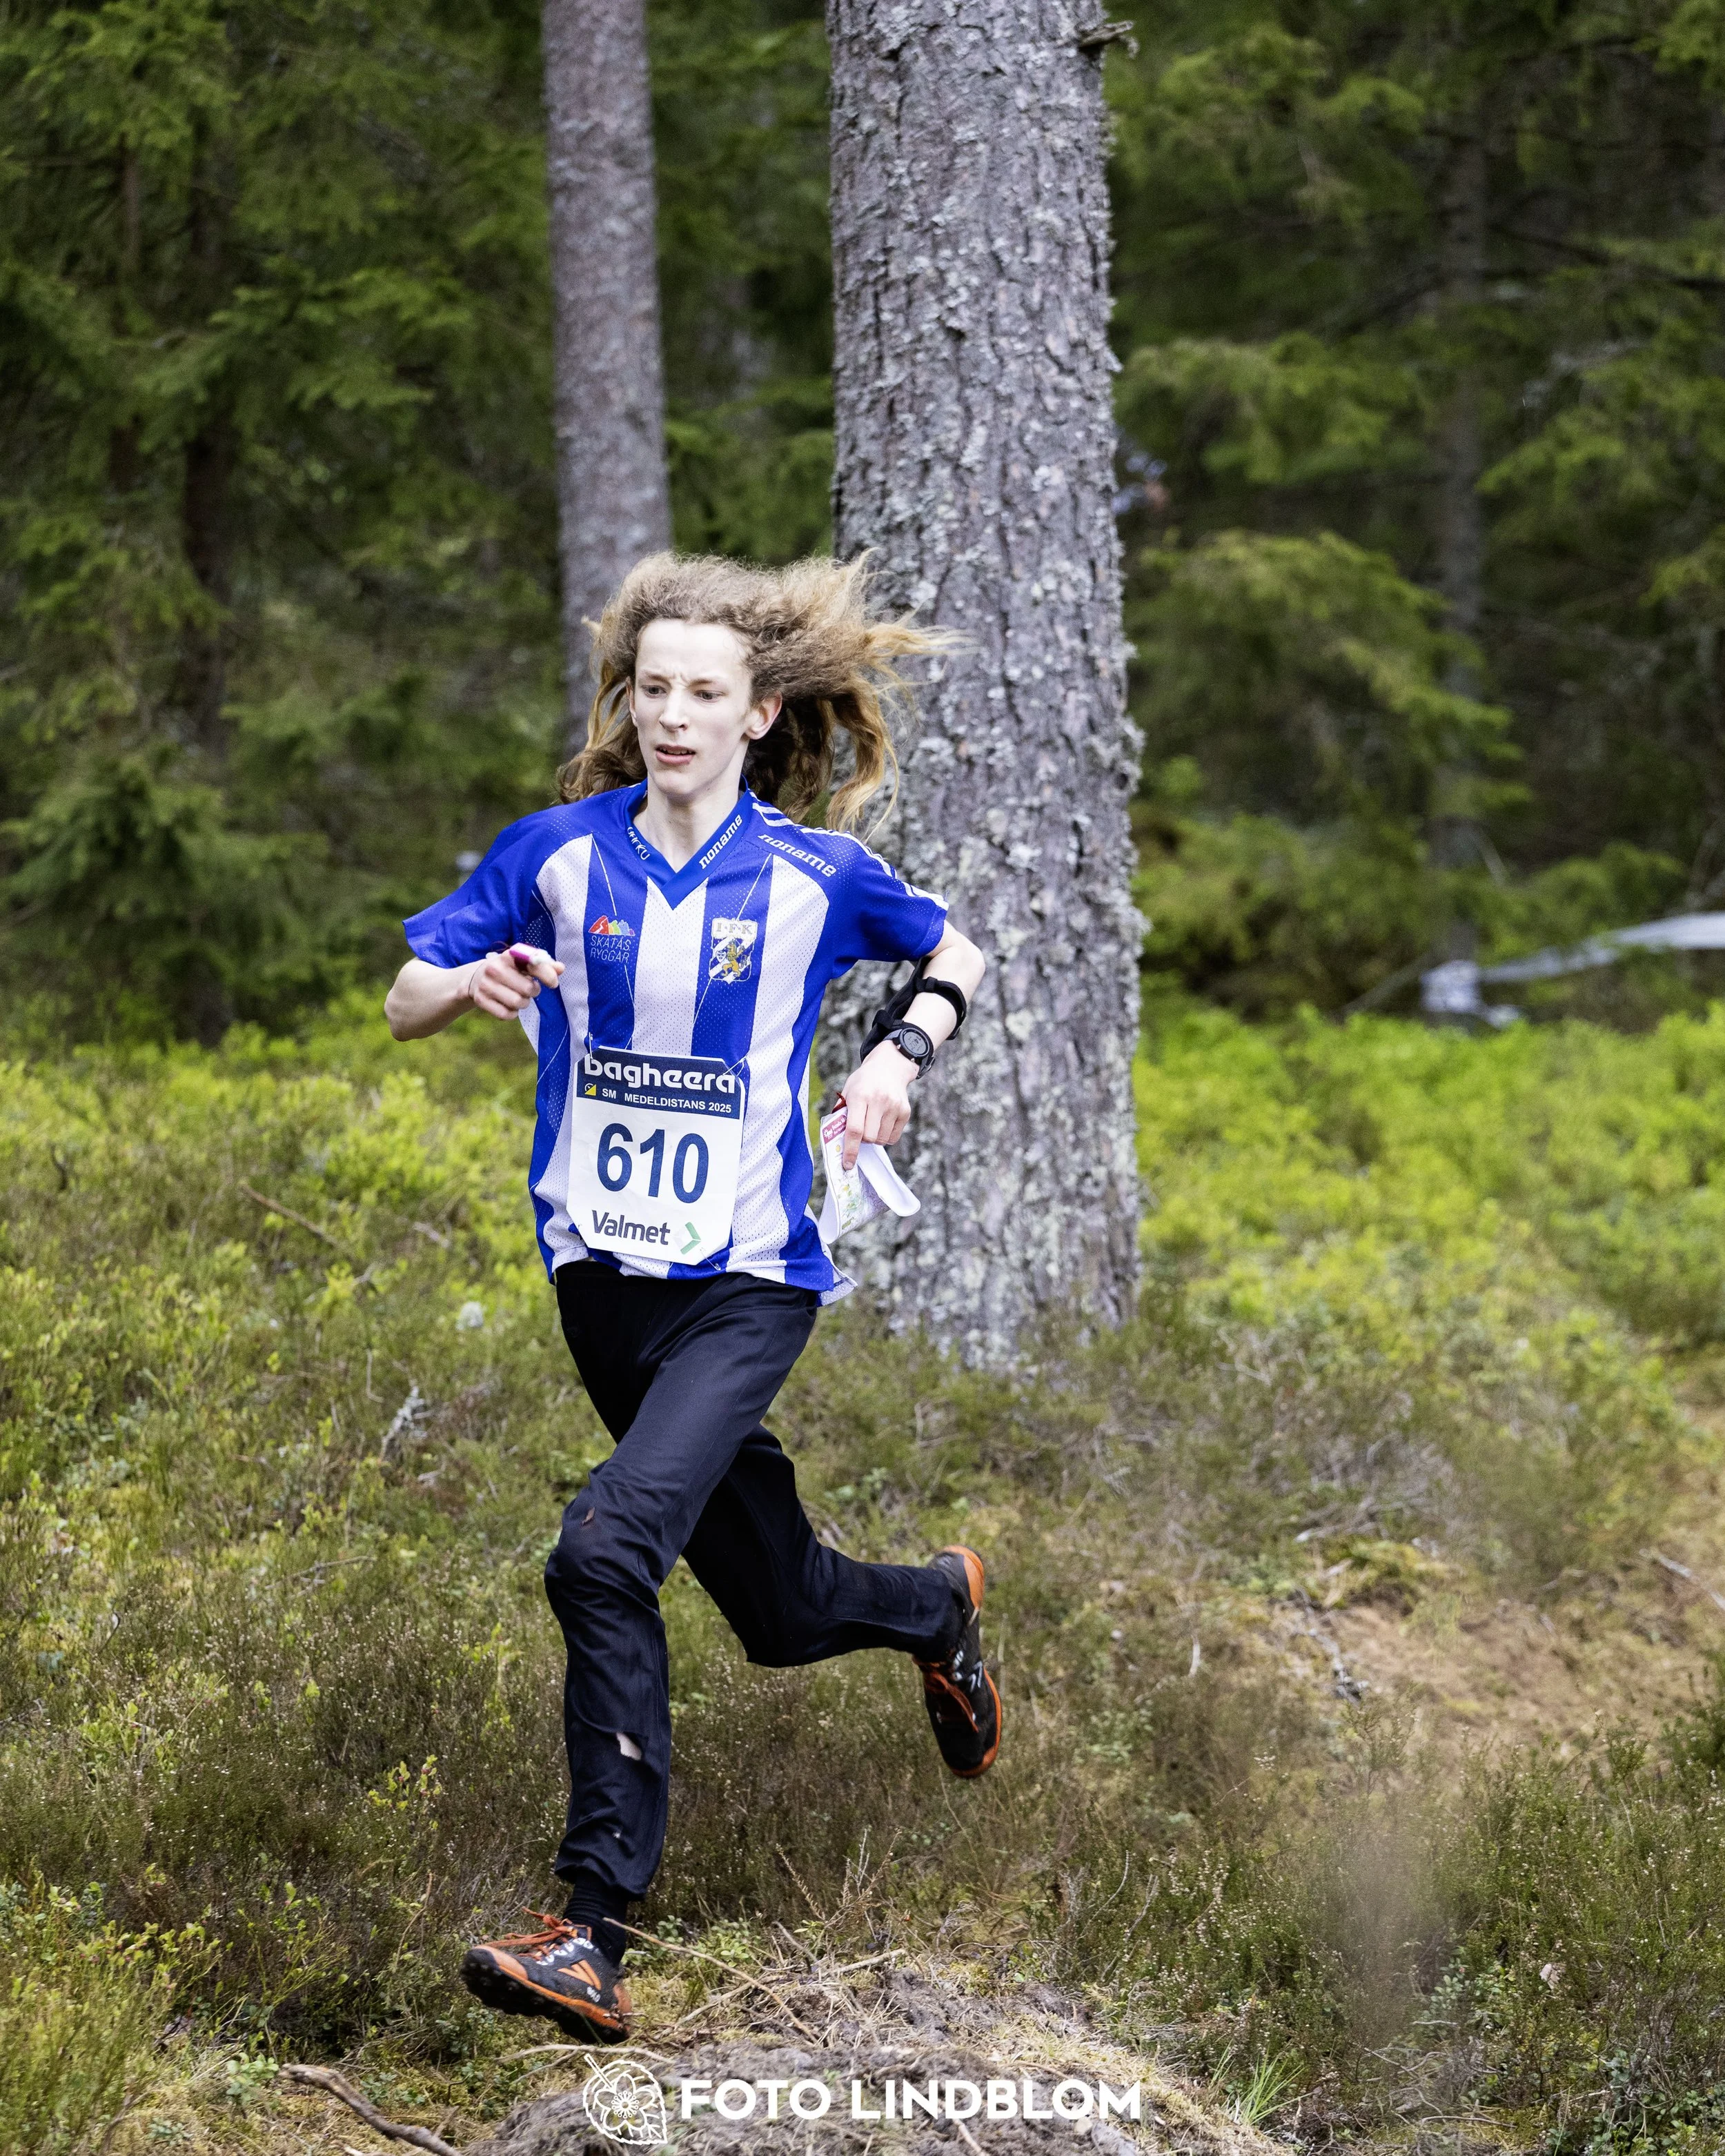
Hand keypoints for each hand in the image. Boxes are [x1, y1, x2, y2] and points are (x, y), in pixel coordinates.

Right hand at [468, 943, 562, 1019]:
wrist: (476, 977)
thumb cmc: (508, 970)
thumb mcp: (523, 963)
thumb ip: (543, 965)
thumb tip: (561, 969)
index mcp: (508, 956)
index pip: (532, 964)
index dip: (546, 974)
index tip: (553, 983)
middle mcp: (494, 968)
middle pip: (528, 989)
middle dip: (533, 991)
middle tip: (529, 989)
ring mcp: (486, 985)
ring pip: (518, 1003)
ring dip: (524, 1003)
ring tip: (519, 996)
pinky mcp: (480, 1000)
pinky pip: (506, 1014)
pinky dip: (512, 1013)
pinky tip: (509, 1005)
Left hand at [836, 1041, 918, 1168]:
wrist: (888, 1067)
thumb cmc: (863, 1083)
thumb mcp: (848, 1091)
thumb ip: (841, 1114)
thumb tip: (836, 1142)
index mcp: (860, 1096)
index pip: (855, 1130)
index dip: (850, 1150)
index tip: (847, 1164)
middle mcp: (879, 1101)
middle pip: (869, 1137)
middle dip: (862, 1139)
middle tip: (861, 1127)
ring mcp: (894, 1106)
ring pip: (881, 1140)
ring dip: (874, 1137)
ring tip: (872, 1121)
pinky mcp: (905, 1112)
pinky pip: (893, 1138)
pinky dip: (885, 1136)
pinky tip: (883, 1121)